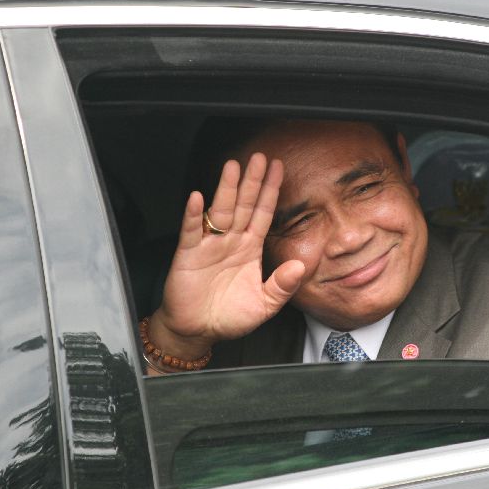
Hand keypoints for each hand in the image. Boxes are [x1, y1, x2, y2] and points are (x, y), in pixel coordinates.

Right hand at [147, 153, 304, 361]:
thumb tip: (300, 266)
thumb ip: (282, 286)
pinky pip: (192, 231)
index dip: (271, 191)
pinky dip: (194, 215)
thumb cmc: (230, 317)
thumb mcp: (265, 304)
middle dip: (252, 181)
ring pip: (220, 211)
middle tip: (259, 158)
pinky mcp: (188, 254)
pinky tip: (198, 198)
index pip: (263, 213)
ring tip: (233, 167)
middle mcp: (231, 241)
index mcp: (250, 248)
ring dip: (226, 189)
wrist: (198, 331)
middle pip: (243, 205)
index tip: (279, 169)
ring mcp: (209, 245)